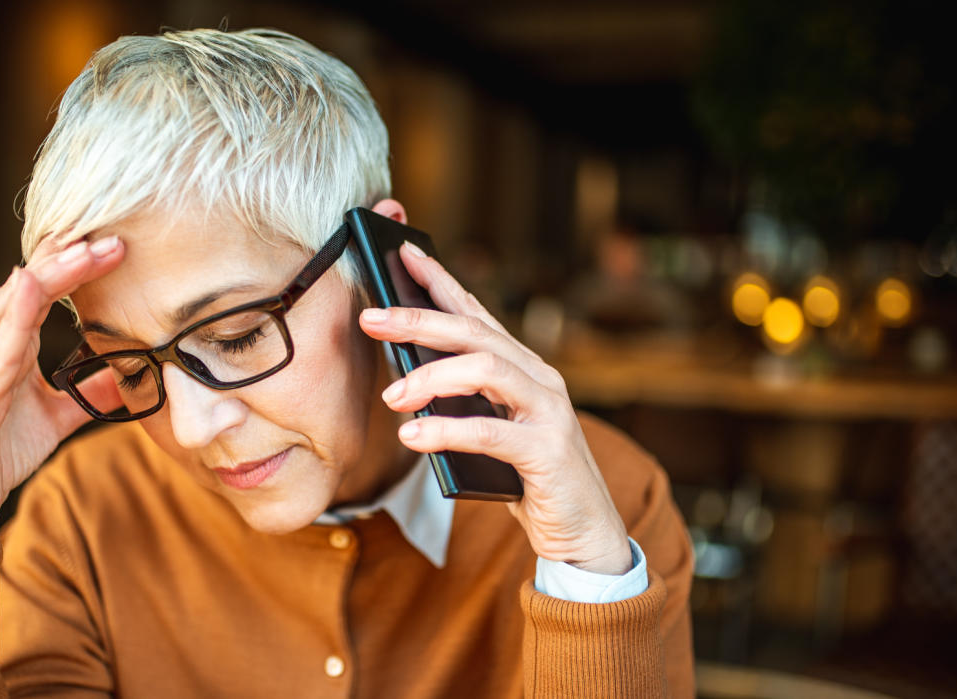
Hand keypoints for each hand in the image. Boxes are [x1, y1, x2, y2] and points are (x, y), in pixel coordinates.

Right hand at [0, 235, 125, 557]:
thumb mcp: (56, 420)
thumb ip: (88, 395)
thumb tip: (129, 376)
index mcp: (5, 351)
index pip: (40, 295)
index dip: (72, 269)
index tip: (112, 247)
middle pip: (25, 290)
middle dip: (65, 261)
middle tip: (108, 239)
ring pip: (8, 309)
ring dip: (45, 277)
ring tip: (79, 250)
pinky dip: (14, 317)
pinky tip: (29, 287)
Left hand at [358, 242, 631, 574]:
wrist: (584, 532)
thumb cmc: (529, 479)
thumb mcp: (491, 432)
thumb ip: (463, 403)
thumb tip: (403, 382)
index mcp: (524, 369)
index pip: (477, 314)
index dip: (442, 281)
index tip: (405, 253)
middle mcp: (540, 379)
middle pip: (475, 332)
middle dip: (420, 320)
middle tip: (372, 320)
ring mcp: (549, 411)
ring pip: (486, 368)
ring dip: (430, 377)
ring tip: (391, 397)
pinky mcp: (548, 452)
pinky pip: (490, 432)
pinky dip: (446, 429)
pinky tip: (412, 437)